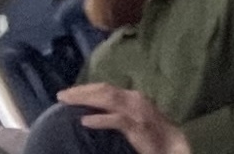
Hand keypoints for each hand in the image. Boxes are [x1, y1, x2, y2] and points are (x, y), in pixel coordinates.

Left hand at [55, 85, 188, 153]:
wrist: (173, 145)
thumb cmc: (152, 133)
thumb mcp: (133, 118)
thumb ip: (117, 112)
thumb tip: (92, 112)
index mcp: (131, 96)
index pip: (104, 87)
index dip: (85, 88)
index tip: (67, 93)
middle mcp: (133, 99)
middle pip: (103, 90)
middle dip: (81, 91)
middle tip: (61, 95)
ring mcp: (136, 111)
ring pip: (107, 99)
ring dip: (85, 99)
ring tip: (67, 102)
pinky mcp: (138, 126)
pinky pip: (116, 120)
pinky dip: (99, 119)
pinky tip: (85, 121)